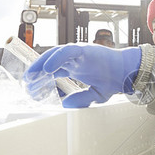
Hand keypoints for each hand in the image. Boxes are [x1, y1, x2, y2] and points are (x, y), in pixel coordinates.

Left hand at [24, 44, 141, 107]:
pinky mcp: (84, 50)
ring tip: (31, 76)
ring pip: (54, 55)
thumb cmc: (114, 79)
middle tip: (26, 83)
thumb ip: (80, 99)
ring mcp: (78, 53)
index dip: (41, 80)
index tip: (33, 89)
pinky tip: (47, 69)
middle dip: (36, 72)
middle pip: (50, 62)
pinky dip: (55, 58)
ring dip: (41, 64)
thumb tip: (65, 104)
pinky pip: (66, 52)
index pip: (53, 71)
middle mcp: (74, 59)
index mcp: (76, 68)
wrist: (128, 72)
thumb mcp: (95, 95)